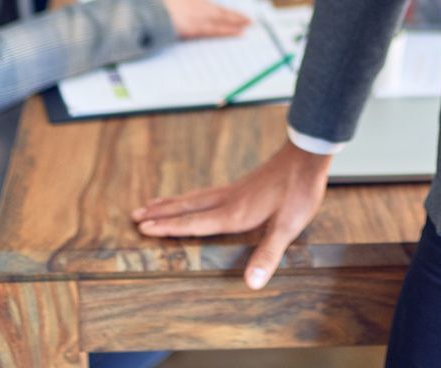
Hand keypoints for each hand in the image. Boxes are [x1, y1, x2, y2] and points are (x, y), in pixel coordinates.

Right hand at [133, 139, 332, 288]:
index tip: (144, 228)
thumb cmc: (298, 191)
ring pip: (194, 197)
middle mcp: (228, 200)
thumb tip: (251, 284)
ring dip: (171, 203)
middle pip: (187, 207)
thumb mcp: (287, 227)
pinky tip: (192, 198)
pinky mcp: (242, 185)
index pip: (194, 222)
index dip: (169, 227)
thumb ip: (267, 255)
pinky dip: (191, 196)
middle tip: (134, 215)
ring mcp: (234, 190)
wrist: (306, 156)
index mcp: (234, 213)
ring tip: (152, 204)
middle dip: (160, 213)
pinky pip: (206, 192)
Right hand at [156, 0, 253, 38]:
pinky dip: (229, 31)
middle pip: (220, 11)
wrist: (145, 10)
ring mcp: (198, 15)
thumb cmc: (150, 8)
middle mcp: (197, 5)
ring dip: (237, 22)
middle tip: (248, 19)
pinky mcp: (196, 27)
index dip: (222, 10)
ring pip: (222, 19)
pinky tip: (240, 33)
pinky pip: (216, 30)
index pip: (210, 6)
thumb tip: (173, 15)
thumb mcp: (163, 5)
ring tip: (249, 24)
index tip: (231, 13)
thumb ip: (172, 9)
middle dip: (235, 15)